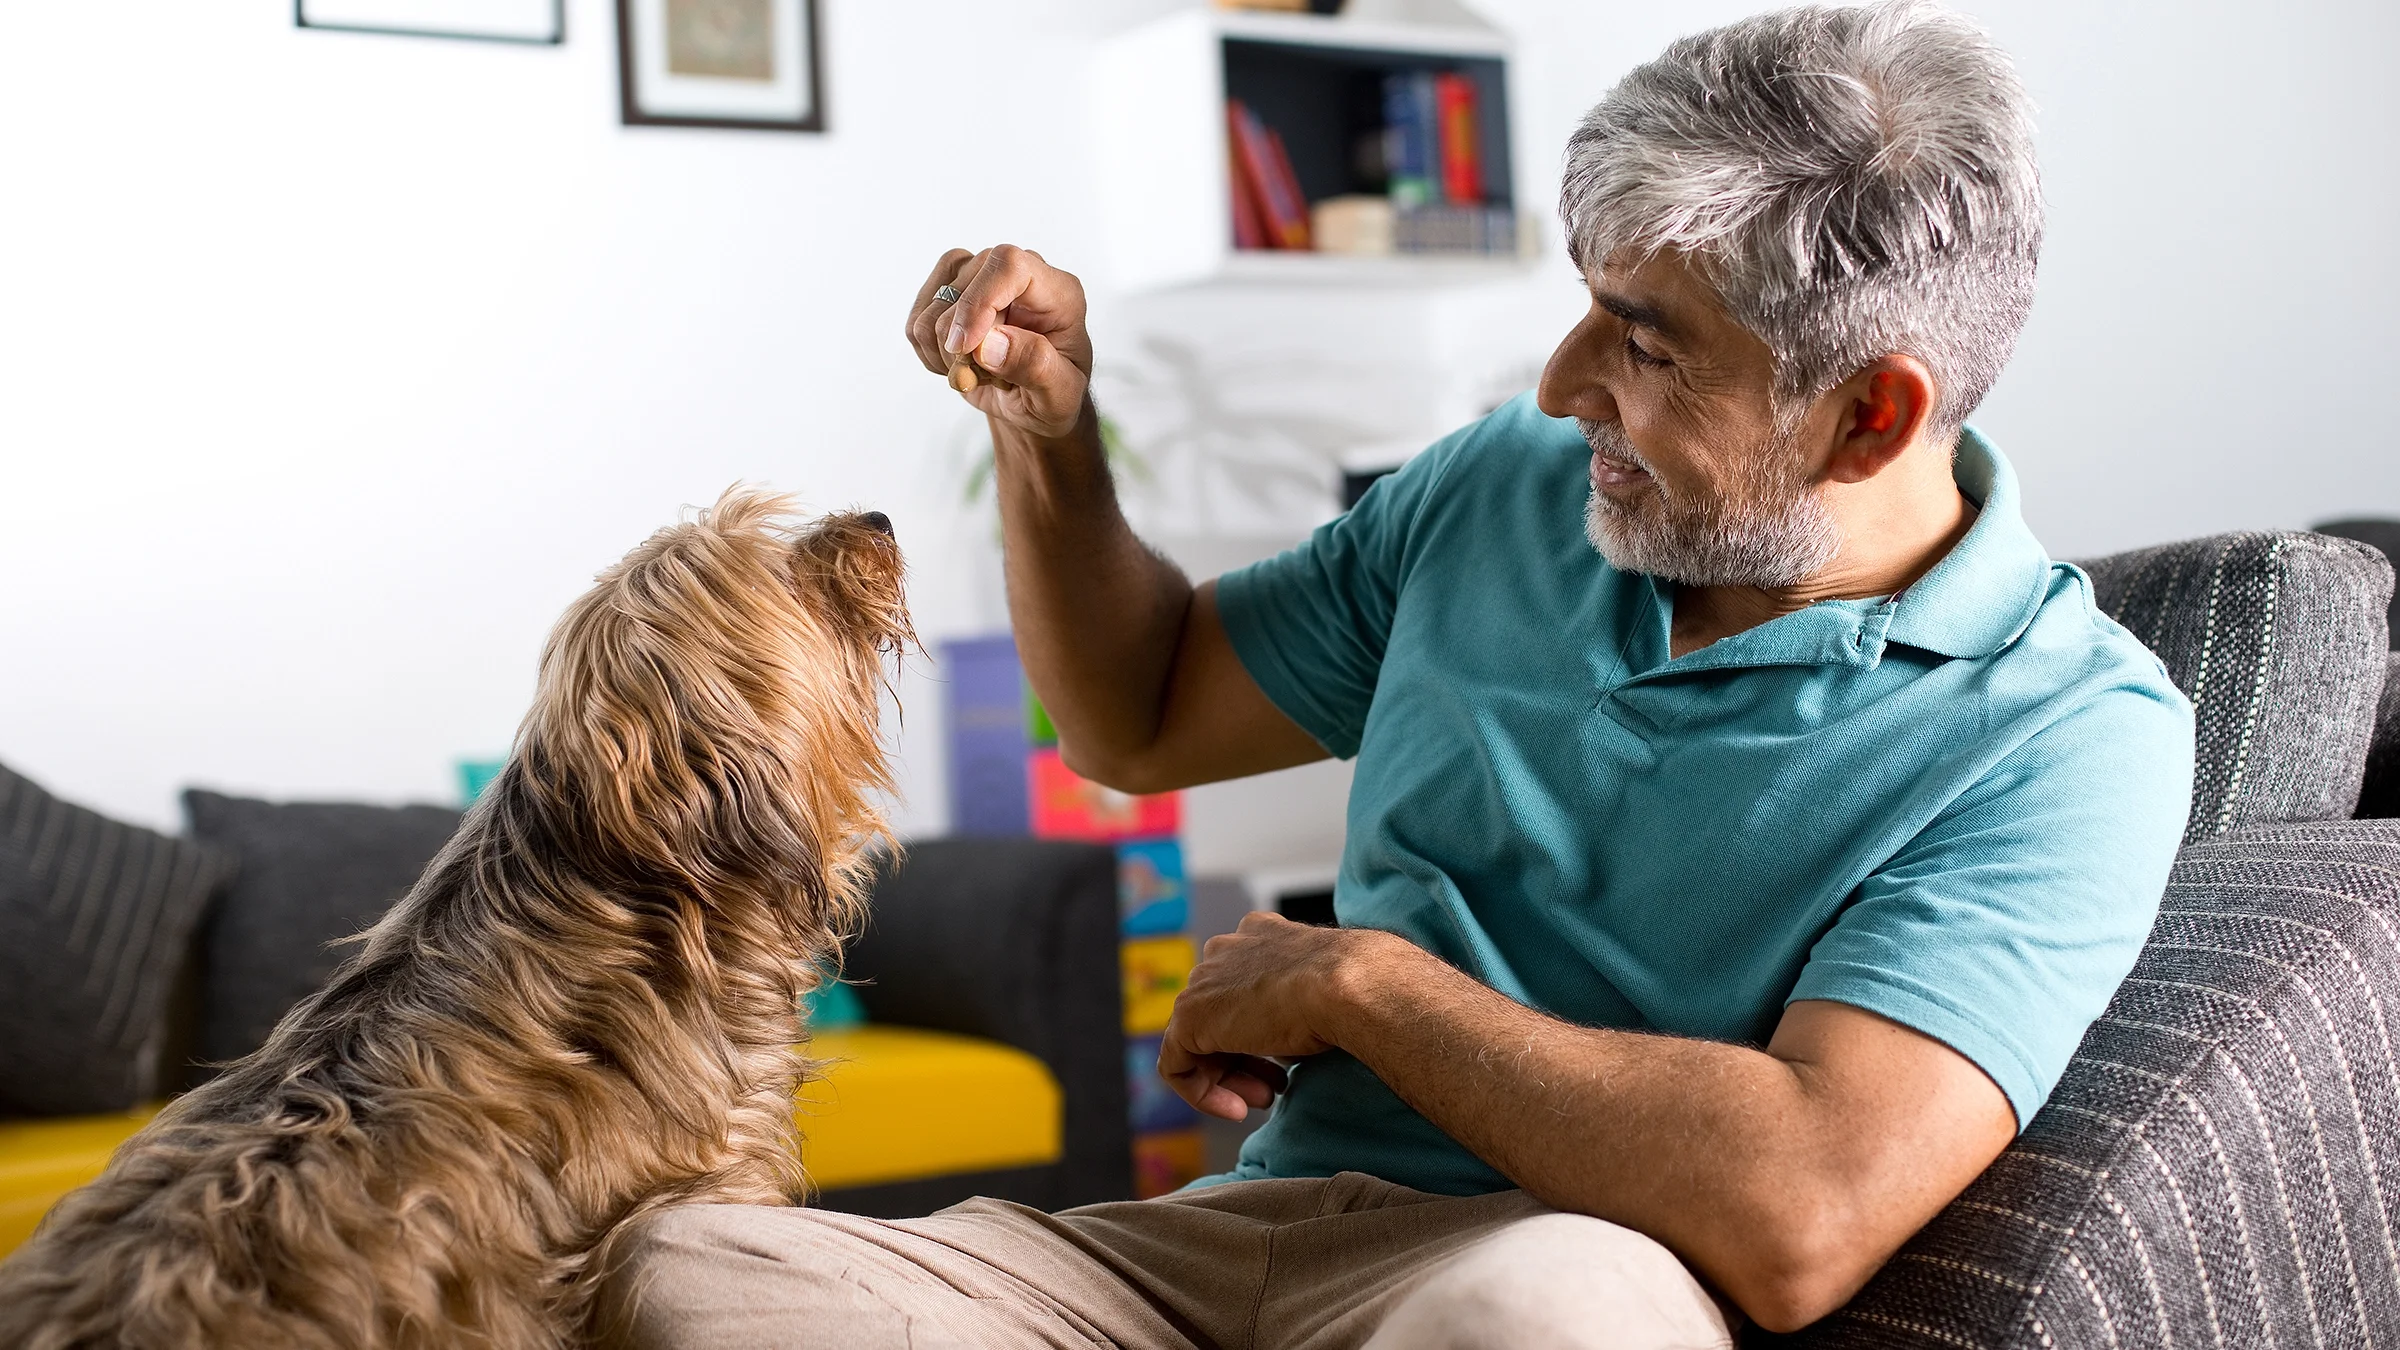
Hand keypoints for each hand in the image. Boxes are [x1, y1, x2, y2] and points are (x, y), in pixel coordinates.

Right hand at [904, 245, 1091, 438]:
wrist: (1033, 403)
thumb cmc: (1054, 396)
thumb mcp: (1059, 396)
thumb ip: (1035, 367)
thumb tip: (990, 344)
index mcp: (1058, 293)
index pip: (1009, 265)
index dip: (978, 301)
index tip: (967, 348)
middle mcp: (1019, 276)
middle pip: (964, 287)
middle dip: (963, 345)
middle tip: (986, 378)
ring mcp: (983, 280)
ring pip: (933, 303)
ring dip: (945, 353)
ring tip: (976, 373)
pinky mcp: (952, 294)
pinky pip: (917, 319)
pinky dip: (929, 352)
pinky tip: (957, 366)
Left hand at [1156, 912, 1413, 1120]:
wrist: (1350, 985)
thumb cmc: (1352, 991)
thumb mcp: (1321, 997)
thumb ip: (1292, 1009)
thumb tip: (1287, 1041)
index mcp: (1259, 935)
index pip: (1244, 992)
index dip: (1263, 1039)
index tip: (1285, 1070)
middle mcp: (1226, 950)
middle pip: (1219, 1017)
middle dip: (1245, 1062)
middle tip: (1273, 1091)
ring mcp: (1204, 980)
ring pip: (1198, 1041)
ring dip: (1228, 1079)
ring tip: (1261, 1101)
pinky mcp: (1190, 1015)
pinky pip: (1176, 1063)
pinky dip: (1200, 1092)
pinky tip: (1236, 1108)